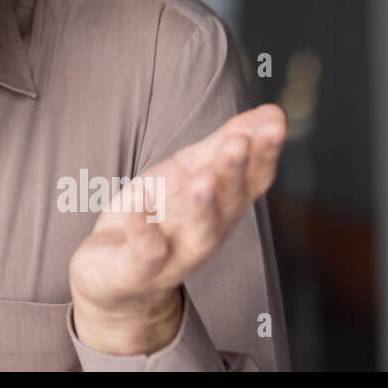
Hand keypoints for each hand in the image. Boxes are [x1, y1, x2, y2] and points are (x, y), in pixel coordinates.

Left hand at [68, 103, 286, 354]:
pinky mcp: (140, 269)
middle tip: (238, 142)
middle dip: (234, 173)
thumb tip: (271, 112)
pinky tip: (138, 204)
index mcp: (222, 207)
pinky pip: (146, 252)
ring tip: (202, 177)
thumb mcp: (187, 171)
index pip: (253, 181)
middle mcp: (208, 233)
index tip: (274, 123)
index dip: (265, 153)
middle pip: (229, 205)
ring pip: (199, 235)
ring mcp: (175, 255)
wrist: (113, 274)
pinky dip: (144, 229)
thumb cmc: (158, 217)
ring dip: (203, 207)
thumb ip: (224, 144)